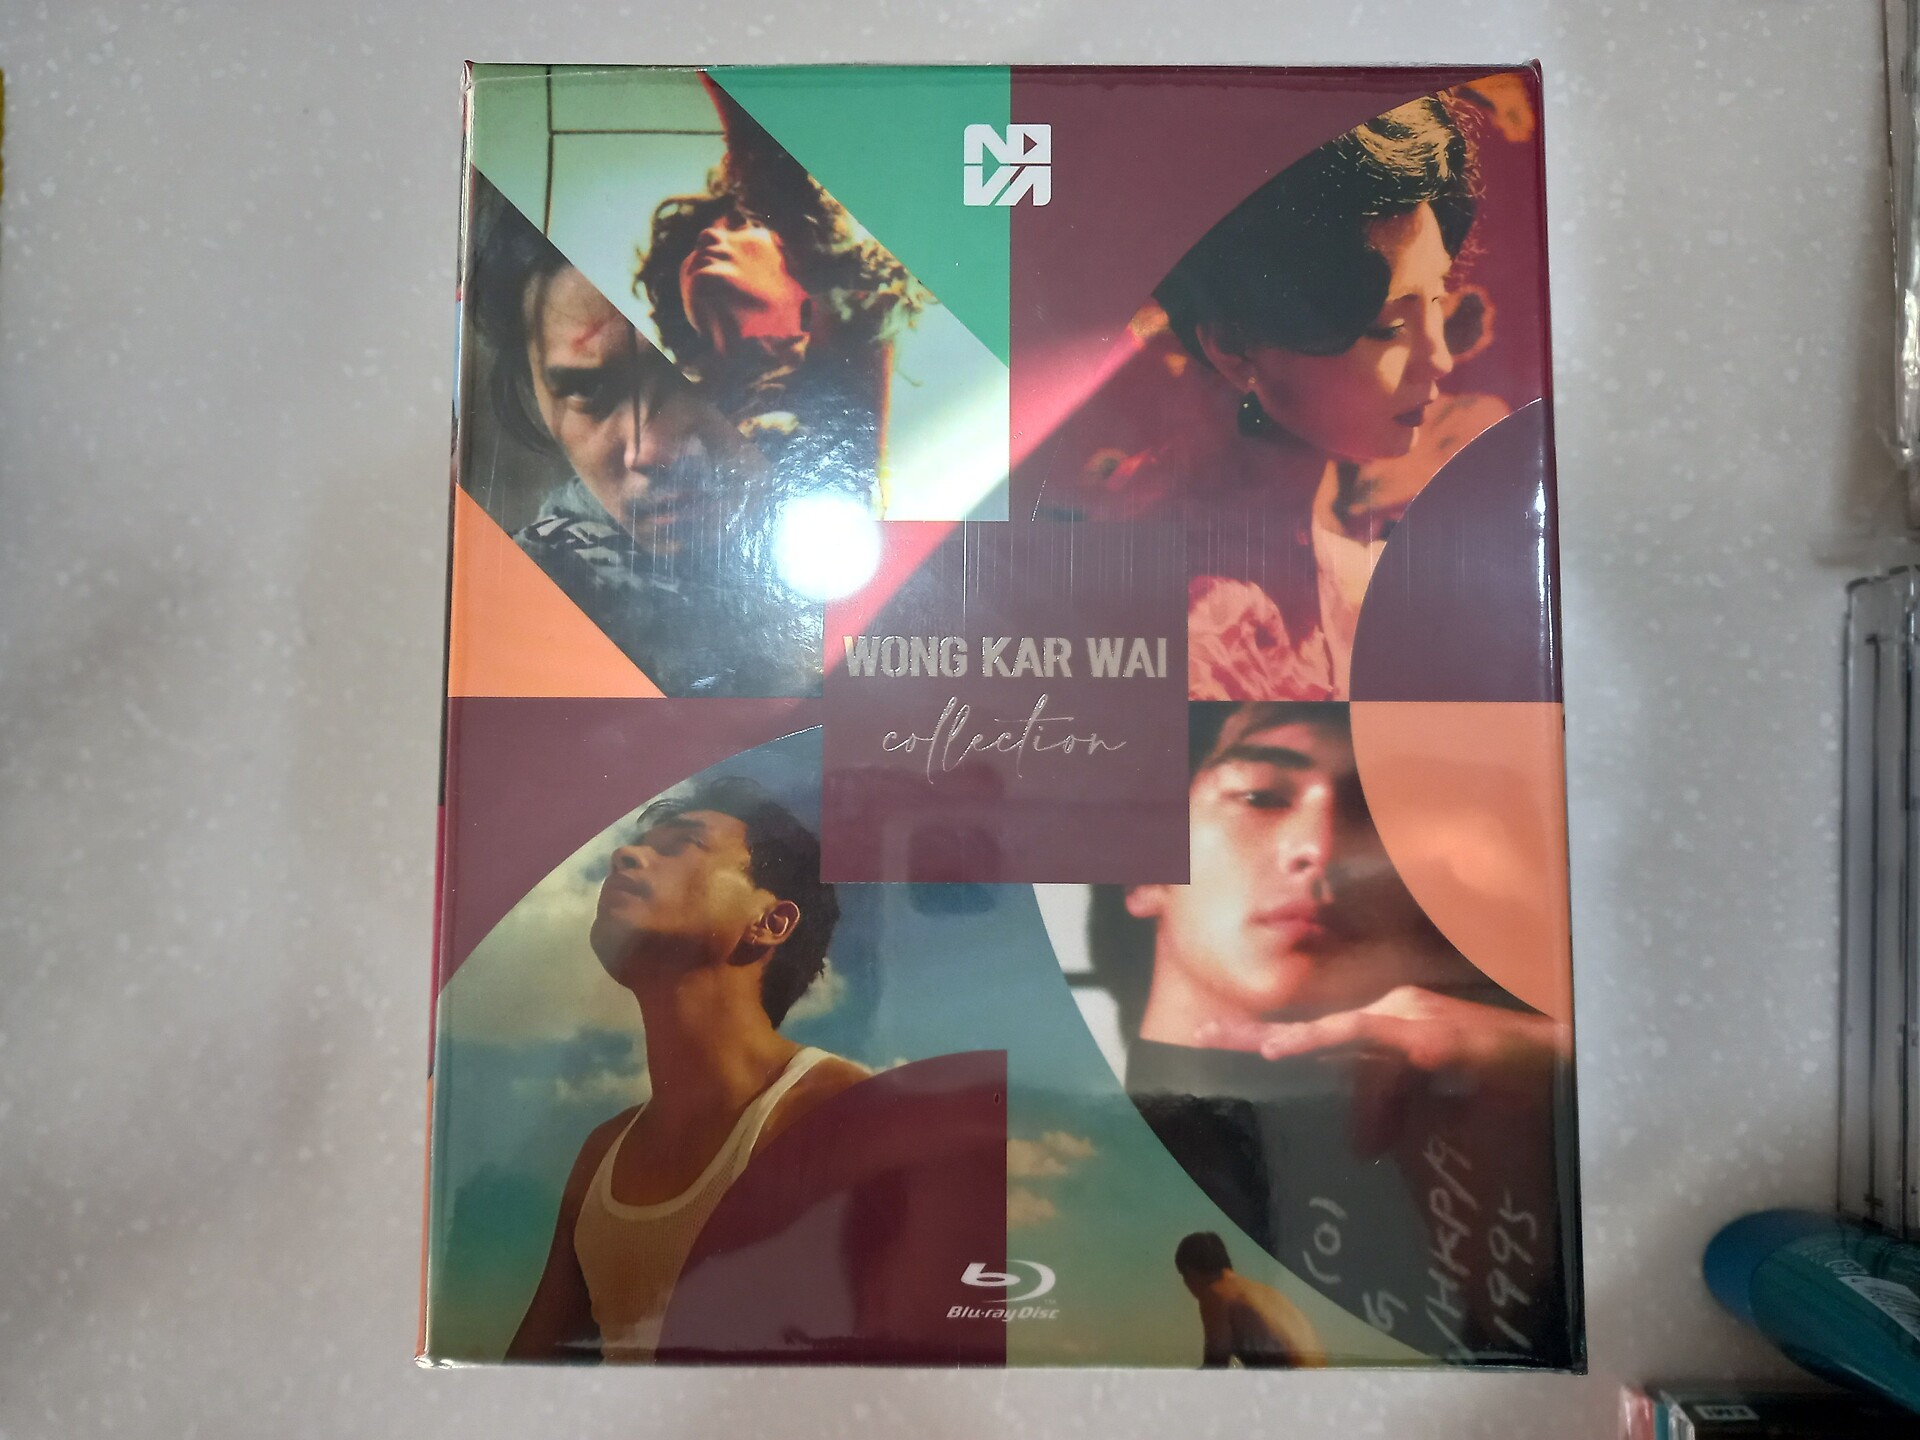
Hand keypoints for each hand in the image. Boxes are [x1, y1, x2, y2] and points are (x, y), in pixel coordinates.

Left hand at [1196, 985, 1569, 1102]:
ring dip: (1294, 1042)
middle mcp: (1397, 1013)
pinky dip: (1324, 1041)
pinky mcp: (1431, 1032)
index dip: (1266, 1038)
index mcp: (1394, 1028)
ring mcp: (1413, 1017)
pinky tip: (1285, 1049)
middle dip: (1254, 1033)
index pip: (1319, 1035)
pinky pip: (1368, 1035)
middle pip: (1313, 1027)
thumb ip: (1394, 1113)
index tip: (1212, 1038)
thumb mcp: (1437, 1107)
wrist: (1565, 1066)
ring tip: (1253, 1049)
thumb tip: (1362, 1146)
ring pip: (1338, 1032)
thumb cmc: (1504, 1082)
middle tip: (1198, 1033)